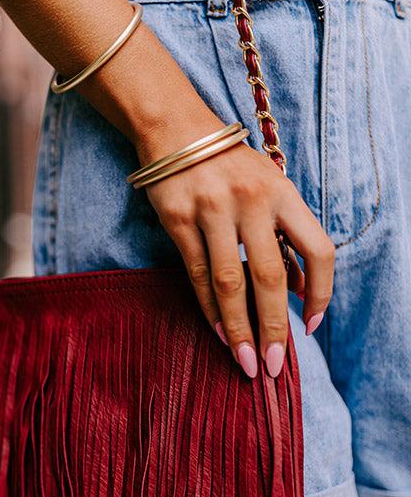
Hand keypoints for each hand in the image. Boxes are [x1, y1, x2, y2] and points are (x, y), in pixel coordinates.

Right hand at [134, 118, 334, 378]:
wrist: (176, 131)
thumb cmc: (231, 168)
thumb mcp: (270, 191)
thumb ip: (287, 238)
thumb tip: (301, 294)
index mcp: (284, 193)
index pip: (318, 250)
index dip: (321, 294)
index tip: (311, 328)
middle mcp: (253, 200)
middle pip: (270, 277)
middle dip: (274, 327)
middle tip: (274, 365)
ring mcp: (213, 209)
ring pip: (229, 282)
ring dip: (239, 328)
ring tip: (246, 361)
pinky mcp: (178, 218)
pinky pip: (196, 273)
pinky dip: (209, 308)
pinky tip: (219, 332)